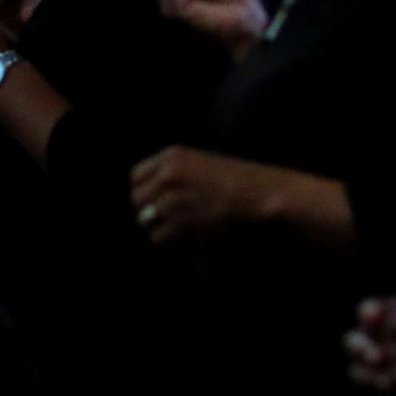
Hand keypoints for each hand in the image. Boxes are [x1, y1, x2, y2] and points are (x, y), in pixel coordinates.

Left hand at [129, 145, 272, 245]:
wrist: (259, 193)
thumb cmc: (237, 178)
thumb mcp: (201, 161)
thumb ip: (173, 172)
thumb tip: (149, 194)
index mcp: (172, 157)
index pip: (136, 176)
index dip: (145, 188)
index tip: (156, 196)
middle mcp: (168, 176)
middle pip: (137, 199)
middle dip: (149, 208)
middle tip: (170, 213)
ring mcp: (172, 200)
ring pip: (145, 220)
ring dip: (159, 224)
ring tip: (181, 223)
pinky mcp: (180, 223)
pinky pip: (157, 237)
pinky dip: (169, 238)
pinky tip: (186, 232)